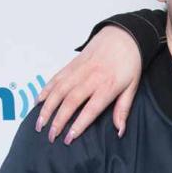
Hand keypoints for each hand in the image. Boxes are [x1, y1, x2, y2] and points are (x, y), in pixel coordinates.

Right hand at [36, 27, 142, 144]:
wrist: (123, 34)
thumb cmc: (130, 61)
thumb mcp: (132, 87)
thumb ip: (123, 109)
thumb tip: (120, 131)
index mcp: (107, 86)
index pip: (90, 109)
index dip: (79, 125)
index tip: (69, 138)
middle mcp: (90, 77)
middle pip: (70, 101)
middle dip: (58, 120)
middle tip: (51, 136)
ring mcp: (79, 69)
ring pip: (59, 89)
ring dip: (47, 107)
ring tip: (40, 123)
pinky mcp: (72, 63)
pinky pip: (56, 77)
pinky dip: (46, 89)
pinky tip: (39, 101)